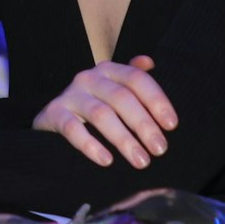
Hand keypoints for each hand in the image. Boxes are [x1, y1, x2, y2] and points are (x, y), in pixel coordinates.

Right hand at [32, 55, 177, 168]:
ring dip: (123, 139)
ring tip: (141, 161)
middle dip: (144, 124)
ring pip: (100, 114)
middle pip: (121, 97)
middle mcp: (88, 78)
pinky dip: (90, 145)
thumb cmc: (93, 105)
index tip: (171, 125)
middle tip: (160, 149)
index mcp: (108, 69)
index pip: (136, 79)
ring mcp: (69, 94)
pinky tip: (107, 160)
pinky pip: (72, 129)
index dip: (156, 100)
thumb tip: (150, 62)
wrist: (53, 118)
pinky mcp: (53, 114)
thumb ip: (133, 78)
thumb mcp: (113, 89)